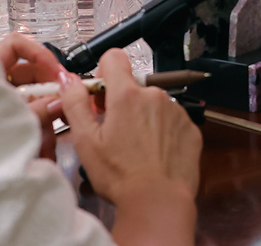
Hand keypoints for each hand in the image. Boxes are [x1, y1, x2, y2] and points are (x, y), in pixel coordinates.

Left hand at [0, 33, 65, 160]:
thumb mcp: (8, 121)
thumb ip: (38, 110)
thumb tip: (63, 100)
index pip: (15, 45)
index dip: (39, 54)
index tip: (57, 74)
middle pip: (29, 75)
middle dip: (50, 92)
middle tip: (67, 106)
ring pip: (31, 103)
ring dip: (46, 122)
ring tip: (53, 146)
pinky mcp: (2, 127)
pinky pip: (24, 125)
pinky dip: (36, 137)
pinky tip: (45, 158)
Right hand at [59, 50, 201, 244]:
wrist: (158, 201)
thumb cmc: (118, 175)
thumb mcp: (86, 141)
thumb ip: (75, 104)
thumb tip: (69, 77)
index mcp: (127, 95)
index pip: (114, 57)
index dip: (104, 73)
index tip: (101, 97)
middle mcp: (155, 95)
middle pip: (134, 87)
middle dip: (123, 102)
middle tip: (115, 133)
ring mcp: (176, 110)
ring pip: (154, 104)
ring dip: (144, 117)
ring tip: (137, 149)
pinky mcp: (191, 128)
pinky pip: (173, 120)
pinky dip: (163, 131)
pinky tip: (156, 154)